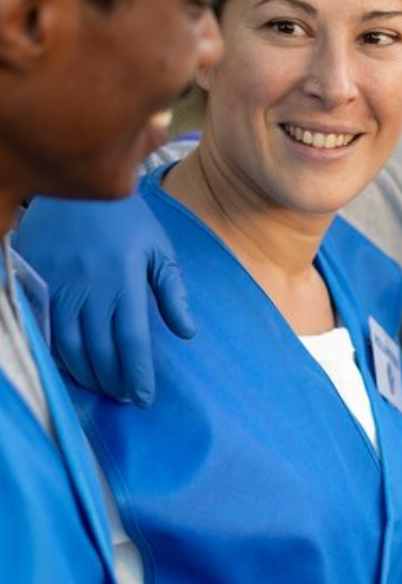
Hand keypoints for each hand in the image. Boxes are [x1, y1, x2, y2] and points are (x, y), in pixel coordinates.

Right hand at [14, 193, 193, 405]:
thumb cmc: (127, 219)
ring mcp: (56, 285)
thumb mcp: (159, 250)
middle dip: (114, 380)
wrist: (78, 185)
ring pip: (68, 347)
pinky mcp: (32, 280)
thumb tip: (187, 332)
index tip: (144, 398)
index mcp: (124, 280)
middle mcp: (89, 287)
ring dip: (86, 374)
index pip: (132, 341)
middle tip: (124, 396)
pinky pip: (41, 329)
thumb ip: (173, 292)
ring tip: (103, 387)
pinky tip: (70, 367)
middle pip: (100, 351)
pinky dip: (56, 355)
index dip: (138, 374)